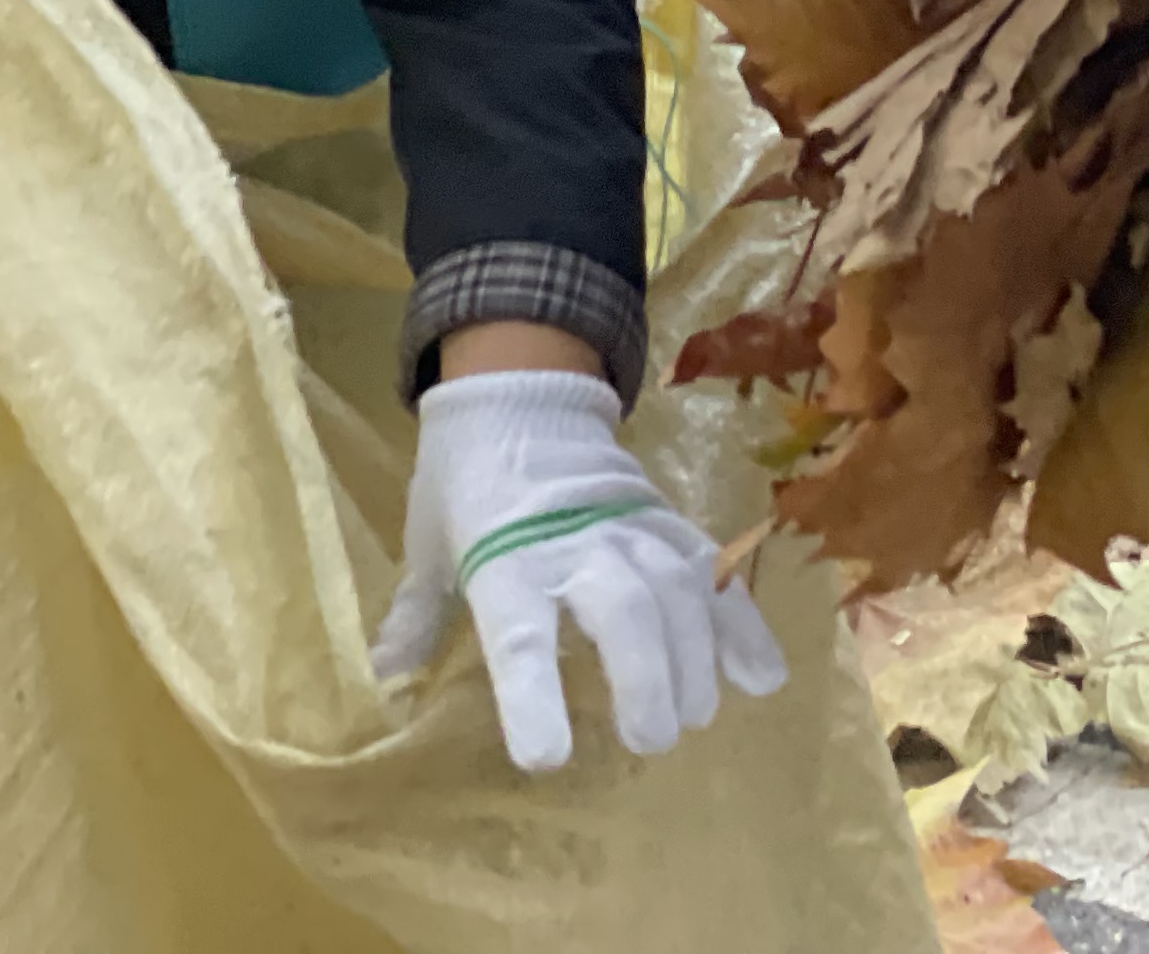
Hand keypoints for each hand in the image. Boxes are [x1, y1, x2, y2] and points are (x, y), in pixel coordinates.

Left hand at [372, 369, 784, 770]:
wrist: (519, 390)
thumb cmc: (463, 478)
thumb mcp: (428, 541)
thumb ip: (418, 611)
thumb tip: (387, 675)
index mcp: (505, 556)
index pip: (520, 632)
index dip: (533, 696)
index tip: (548, 758)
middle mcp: (577, 541)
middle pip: (625, 608)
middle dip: (645, 678)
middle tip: (650, 739)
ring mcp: (632, 524)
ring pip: (679, 589)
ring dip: (696, 658)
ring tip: (694, 716)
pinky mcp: (668, 518)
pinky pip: (714, 571)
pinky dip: (743, 624)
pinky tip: (762, 677)